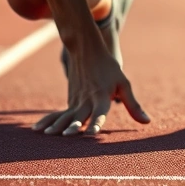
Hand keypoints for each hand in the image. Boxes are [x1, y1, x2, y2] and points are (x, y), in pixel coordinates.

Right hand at [32, 47, 149, 135]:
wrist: (87, 49)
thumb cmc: (109, 68)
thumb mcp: (124, 84)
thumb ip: (133, 105)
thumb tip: (148, 122)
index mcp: (102, 97)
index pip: (100, 113)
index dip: (96, 123)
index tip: (92, 133)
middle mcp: (87, 100)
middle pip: (80, 115)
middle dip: (73, 126)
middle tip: (66, 136)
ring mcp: (76, 100)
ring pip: (65, 115)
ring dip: (56, 125)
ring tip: (47, 135)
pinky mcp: (70, 101)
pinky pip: (58, 114)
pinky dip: (47, 121)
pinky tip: (37, 130)